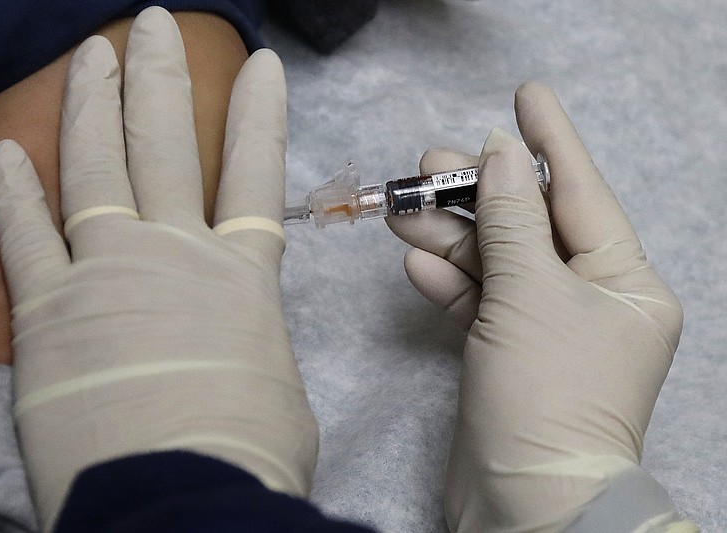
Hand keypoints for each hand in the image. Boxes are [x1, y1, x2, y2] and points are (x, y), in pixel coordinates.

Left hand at [0, 8, 316, 527]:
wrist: (180, 495)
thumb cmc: (245, 451)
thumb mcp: (274, 390)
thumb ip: (249, 349)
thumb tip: (235, 349)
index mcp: (240, 277)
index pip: (255, 173)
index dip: (259, 115)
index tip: (261, 66)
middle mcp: (175, 255)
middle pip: (166, 146)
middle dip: (160, 77)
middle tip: (152, 24)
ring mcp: (107, 272)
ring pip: (96, 167)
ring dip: (92, 103)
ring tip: (91, 52)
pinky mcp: (47, 310)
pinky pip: (26, 234)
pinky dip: (13, 190)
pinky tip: (6, 149)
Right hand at [390, 82, 684, 529]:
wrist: (524, 504)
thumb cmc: (547, 393)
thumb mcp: (530, 293)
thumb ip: (510, 220)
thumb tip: (499, 154)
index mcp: (624, 282)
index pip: (581, 193)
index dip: (551, 140)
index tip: (524, 94)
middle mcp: (590, 301)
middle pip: (529, 227)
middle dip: (478, 193)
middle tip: (429, 161)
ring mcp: (545, 330)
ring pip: (496, 264)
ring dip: (451, 238)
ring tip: (405, 207)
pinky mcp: (506, 355)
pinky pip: (480, 304)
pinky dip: (450, 284)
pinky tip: (417, 264)